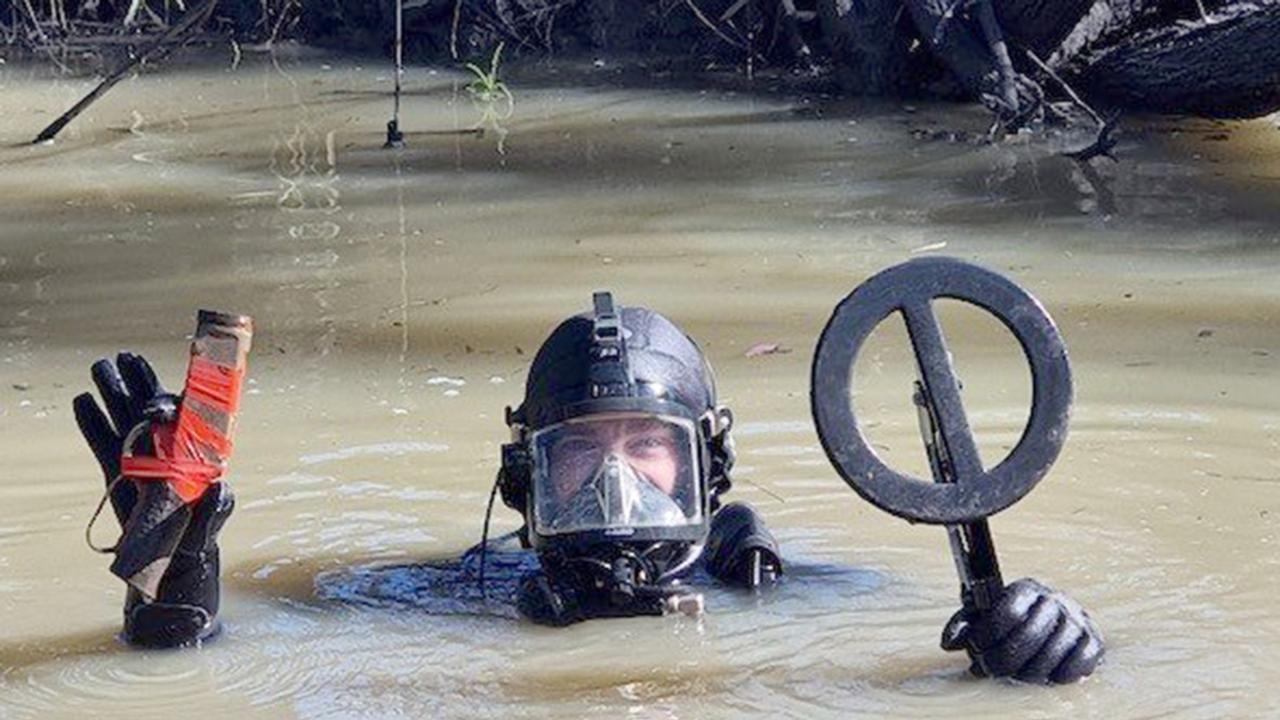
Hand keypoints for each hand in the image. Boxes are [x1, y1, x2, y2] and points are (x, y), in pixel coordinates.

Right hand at [73, 353, 233, 647]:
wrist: (176, 570)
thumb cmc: (200, 543)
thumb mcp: (213, 524)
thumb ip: (216, 506)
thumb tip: (220, 483)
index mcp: (192, 457)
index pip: (185, 419)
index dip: (176, 399)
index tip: (165, 387)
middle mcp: (167, 454)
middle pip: (152, 410)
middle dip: (138, 382)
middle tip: (122, 355)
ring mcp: (142, 464)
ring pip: (125, 420)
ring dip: (112, 394)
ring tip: (98, 367)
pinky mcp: (120, 478)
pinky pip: (104, 445)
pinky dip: (92, 423)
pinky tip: (81, 402)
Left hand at [941, 578, 1103, 683]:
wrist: (1048, 624)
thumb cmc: (1008, 622)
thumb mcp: (982, 616)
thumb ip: (963, 625)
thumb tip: (949, 643)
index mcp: (1025, 588)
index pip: (1008, 611)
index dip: (988, 635)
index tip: (977, 649)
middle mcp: (1054, 599)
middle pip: (1030, 635)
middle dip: (1004, 659)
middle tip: (991, 669)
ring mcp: (1077, 618)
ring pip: (1054, 651)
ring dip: (1030, 672)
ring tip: (1016, 675)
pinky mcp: (1093, 639)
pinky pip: (1082, 660)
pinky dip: (1063, 673)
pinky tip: (1048, 675)